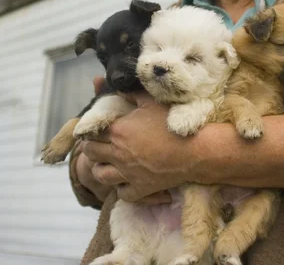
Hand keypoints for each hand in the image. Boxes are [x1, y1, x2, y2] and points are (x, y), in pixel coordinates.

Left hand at [82, 87, 196, 201]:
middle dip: (91, 147)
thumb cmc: (172, 123)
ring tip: (107, 163)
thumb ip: (132, 94)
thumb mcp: (152, 102)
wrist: (194, 151)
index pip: (90, 131)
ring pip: (100, 175)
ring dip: (101, 168)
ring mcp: (127, 173)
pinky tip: (125, 181)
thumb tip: (118, 89)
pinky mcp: (140, 188)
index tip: (95, 128)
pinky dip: (121, 188)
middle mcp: (117, 153)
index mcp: (118, 131)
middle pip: (90, 153)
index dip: (90, 129)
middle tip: (99, 144)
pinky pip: (121, 194)